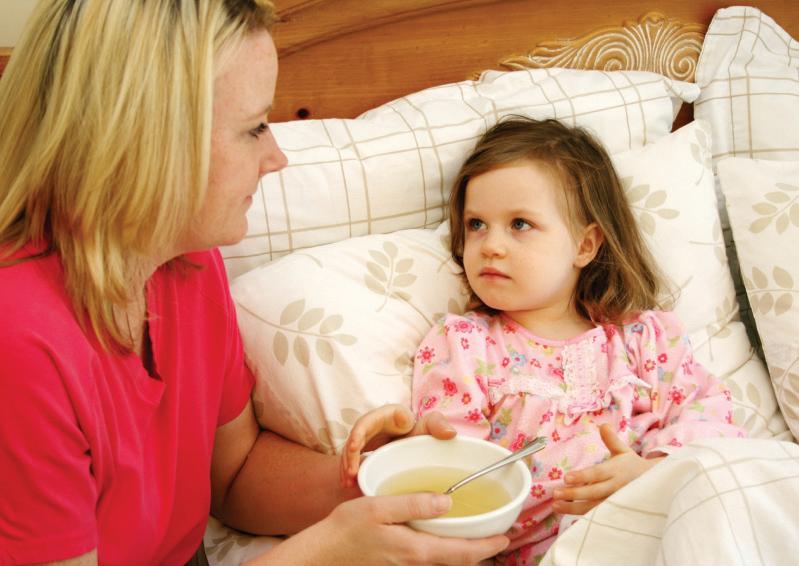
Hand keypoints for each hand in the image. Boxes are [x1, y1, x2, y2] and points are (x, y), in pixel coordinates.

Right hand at [249, 493, 508, 565]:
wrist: (320, 556)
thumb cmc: (345, 530)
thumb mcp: (378, 507)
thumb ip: (414, 504)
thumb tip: (448, 501)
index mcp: (416, 550)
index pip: (463, 552)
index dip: (488, 546)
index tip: (508, 537)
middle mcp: (415, 564)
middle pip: (459, 560)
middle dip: (482, 551)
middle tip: (500, 537)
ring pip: (446, 562)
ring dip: (465, 552)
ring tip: (479, 536)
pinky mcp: (397, 565)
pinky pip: (431, 560)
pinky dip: (447, 552)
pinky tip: (444, 538)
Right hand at [340, 404, 455, 487]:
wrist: (410, 447)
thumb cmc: (419, 434)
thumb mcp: (427, 428)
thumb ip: (436, 425)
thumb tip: (451, 434)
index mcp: (390, 416)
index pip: (375, 417)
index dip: (362, 430)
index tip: (356, 445)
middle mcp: (375, 423)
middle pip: (357, 433)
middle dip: (351, 451)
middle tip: (350, 470)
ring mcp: (366, 436)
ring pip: (351, 448)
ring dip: (347, 464)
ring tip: (347, 481)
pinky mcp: (361, 451)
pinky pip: (350, 459)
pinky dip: (348, 471)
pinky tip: (347, 484)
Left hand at [551, 424, 662, 514]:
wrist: (654, 485)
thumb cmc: (632, 465)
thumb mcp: (624, 451)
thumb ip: (611, 440)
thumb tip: (603, 424)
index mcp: (616, 470)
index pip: (597, 474)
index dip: (582, 477)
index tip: (566, 478)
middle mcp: (616, 487)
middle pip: (594, 492)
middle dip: (574, 494)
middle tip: (555, 493)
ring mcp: (615, 502)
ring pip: (594, 507)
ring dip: (573, 508)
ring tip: (555, 505)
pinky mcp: (614, 512)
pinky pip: (597, 515)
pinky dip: (582, 516)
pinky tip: (566, 512)